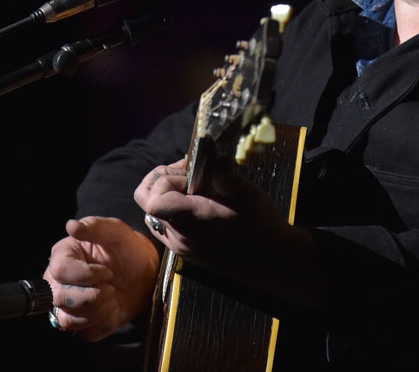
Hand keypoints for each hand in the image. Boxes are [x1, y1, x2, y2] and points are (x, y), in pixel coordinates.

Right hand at [43, 216, 159, 340]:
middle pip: (60, 298)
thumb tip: (71, 225)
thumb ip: (95, 226)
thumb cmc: (127, 248)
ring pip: (68, 320)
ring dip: (97, 310)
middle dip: (92, 295)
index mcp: (63, 257)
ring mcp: (70, 305)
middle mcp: (60, 282)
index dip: (85, 275)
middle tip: (111, 286)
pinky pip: (86, 333)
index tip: (107, 271)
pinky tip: (113, 308)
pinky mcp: (85, 323)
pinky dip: (103, 323)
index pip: (60, 271)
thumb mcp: (116, 231)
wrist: (146, 272)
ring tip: (113, 296)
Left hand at [133, 158, 317, 306]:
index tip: (190, 172)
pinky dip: (174, 209)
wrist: (271, 261)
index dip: (165, 178)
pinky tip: (198, 203)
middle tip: (189, 172)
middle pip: (147, 203)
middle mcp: (178, 236)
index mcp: (190, 220)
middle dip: (162, 181)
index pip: (153, 198)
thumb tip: (212, 158)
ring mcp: (180, 245)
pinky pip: (165, 225)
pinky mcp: (186, 250)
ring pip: (154, 213)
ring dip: (167, 194)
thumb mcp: (247, 194)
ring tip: (195, 186)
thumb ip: (224, 175)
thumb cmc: (260, 225)